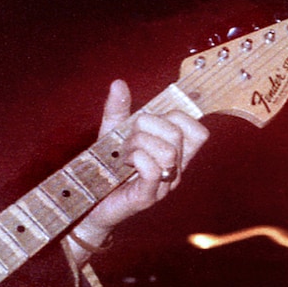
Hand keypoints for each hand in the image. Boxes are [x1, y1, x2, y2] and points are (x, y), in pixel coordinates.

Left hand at [71, 79, 208, 259]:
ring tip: (124, 154)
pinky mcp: (147, 197)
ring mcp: (164, 185)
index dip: (174, 116)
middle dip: (147, 127)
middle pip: (178, 134)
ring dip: (138, 144)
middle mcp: (175, 169)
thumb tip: (118, 83)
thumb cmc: (106, 168)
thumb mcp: (111, 133)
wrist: (90, 203)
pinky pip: (153, 170)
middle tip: (128, 139)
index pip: (197, 129)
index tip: (146, 122)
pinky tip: (125, 163)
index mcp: (175, 152)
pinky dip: (136, 158)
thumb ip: (117, 109)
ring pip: (168, 151)